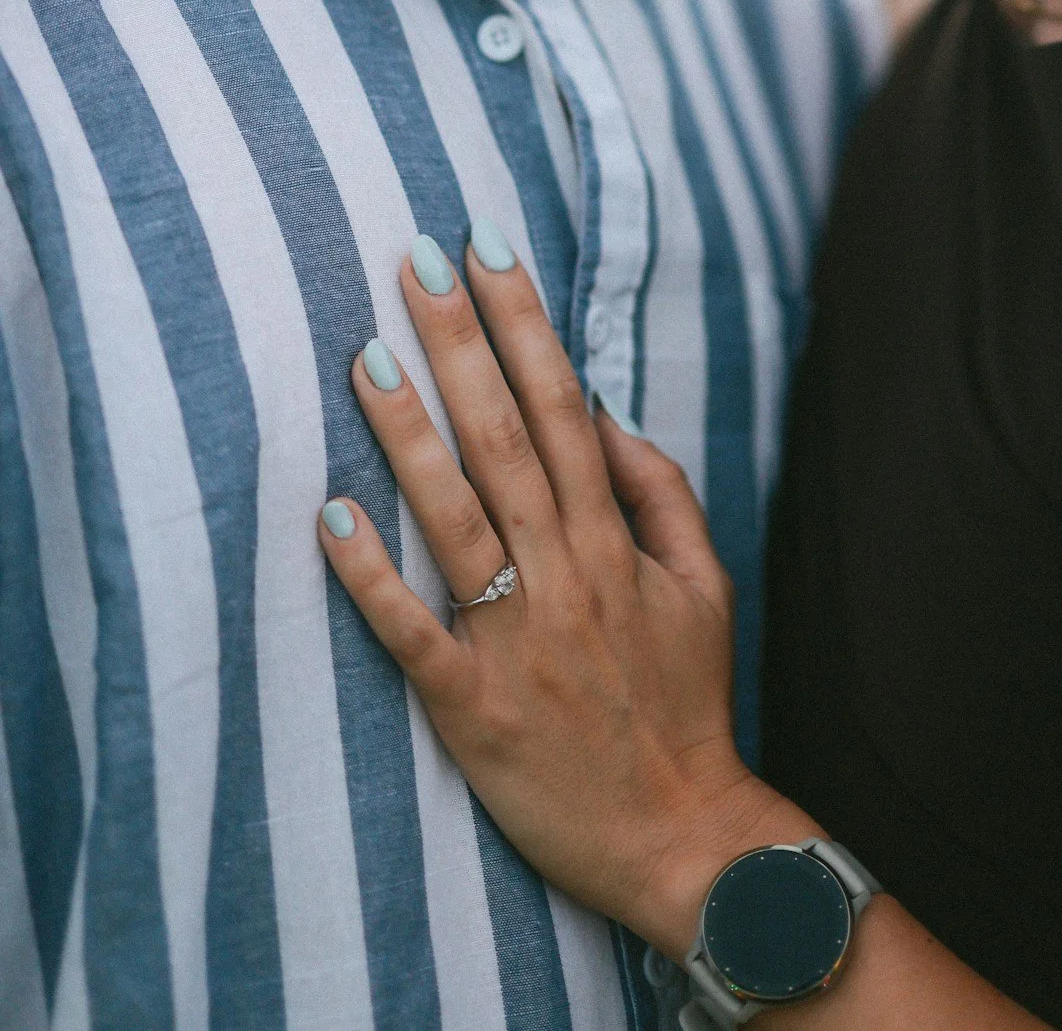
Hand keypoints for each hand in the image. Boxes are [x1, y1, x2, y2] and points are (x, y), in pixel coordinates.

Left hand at [315, 232, 802, 952]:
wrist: (685, 837)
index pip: (561, 404)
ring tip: (364, 355)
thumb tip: (601, 412)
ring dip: (406, 432)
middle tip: (414, 263)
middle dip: (459, 344)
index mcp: (614, 539)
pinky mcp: (471, 707)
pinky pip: (413, 632)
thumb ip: (660, 492)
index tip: (489, 250)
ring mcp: (515, 640)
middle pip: (502, 437)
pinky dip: (372, 575)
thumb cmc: (689, 703)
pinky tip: (330, 516)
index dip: (524, 323)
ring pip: (453, 515)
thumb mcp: (706, 584)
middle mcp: (564, 574)